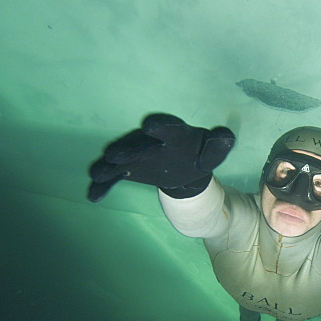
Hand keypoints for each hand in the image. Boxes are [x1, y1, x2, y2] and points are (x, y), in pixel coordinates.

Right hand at [87, 113, 234, 201]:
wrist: (182, 168)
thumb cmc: (197, 156)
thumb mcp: (210, 154)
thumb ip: (218, 148)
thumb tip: (227, 137)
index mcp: (173, 134)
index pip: (167, 128)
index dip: (159, 126)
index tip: (150, 125)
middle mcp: (150, 142)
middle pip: (137, 144)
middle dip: (126, 149)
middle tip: (114, 154)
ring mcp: (137, 155)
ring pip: (121, 159)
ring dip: (109, 166)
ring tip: (98, 173)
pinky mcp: (128, 169)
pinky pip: (114, 176)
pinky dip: (103, 185)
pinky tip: (93, 196)